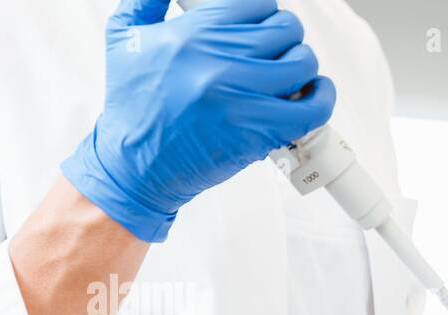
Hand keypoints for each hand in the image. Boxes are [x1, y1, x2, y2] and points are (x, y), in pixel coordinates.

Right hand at [61, 0, 334, 241]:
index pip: (256, 4)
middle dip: (287, 38)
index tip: (264, 27)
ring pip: (302, 63)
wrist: (135, 164)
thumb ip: (148, 0)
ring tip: (293, 75)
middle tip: (279, 52)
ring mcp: (241, 96)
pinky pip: (312, 108)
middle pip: (285, 30)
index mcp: (192, 33)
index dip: (265, 14)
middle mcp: (219, 60)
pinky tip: (316, 93)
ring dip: (304, 66)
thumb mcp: (125, 38)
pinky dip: (323, 97)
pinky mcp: (259, 131)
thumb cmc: (133, 105)